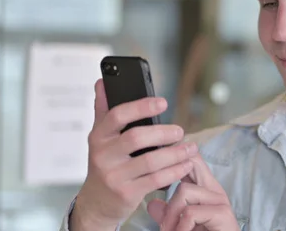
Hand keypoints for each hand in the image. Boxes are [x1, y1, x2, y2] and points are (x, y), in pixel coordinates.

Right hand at [70, 79, 197, 230]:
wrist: (95, 204)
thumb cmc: (105, 164)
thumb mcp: (100, 138)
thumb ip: (103, 110)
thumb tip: (102, 82)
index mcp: (98, 136)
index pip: (117, 116)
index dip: (141, 107)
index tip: (163, 102)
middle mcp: (103, 155)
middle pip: (136, 138)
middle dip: (163, 132)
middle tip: (180, 131)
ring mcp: (114, 176)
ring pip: (151, 161)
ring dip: (175, 153)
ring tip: (190, 148)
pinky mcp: (126, 194)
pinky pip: (156, 180)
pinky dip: (174, 171)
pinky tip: (185, 165)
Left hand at [147, 155, 239, 230]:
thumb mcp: (179, 225)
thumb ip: (168, 213)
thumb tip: (152, 204)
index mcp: (205, 189)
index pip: (193, 160)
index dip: (176, 154)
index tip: (161, 154)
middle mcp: (214, 190)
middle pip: (191, 163)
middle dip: (171, 170)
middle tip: (158, 186)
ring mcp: (220, 200)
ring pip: (184, 191)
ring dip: (170, 215)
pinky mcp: (223, 214)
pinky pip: (191, 213)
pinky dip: (180, 228)